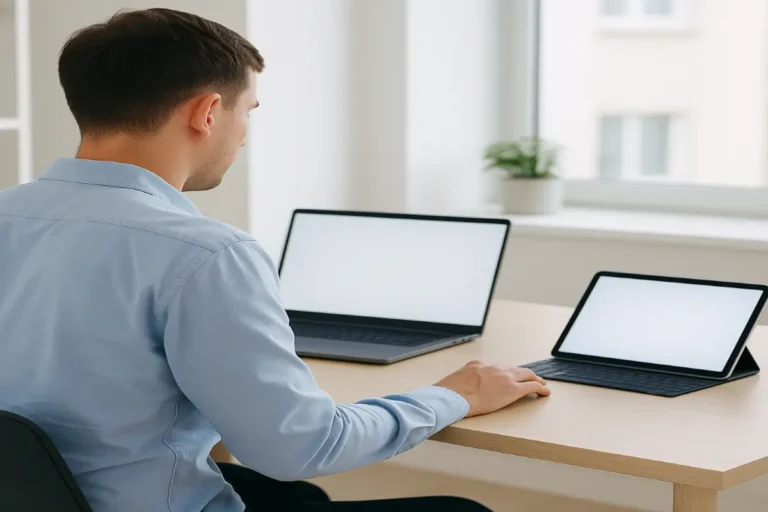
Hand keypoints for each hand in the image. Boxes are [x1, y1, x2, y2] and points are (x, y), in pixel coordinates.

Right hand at [434, 361, 550, 416]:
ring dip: (534, 378)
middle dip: (524, 373)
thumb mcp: (452, 380)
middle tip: (530, 378)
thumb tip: (456, 386)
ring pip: (526, 374)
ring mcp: (504, 377)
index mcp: (478, 365)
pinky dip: (540, 388)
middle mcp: (493, 368)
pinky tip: (545, 392)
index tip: (508, 376)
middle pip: (514, 368)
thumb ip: (460, 380)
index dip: (505, 373)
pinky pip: (532, 386)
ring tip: (541, 384)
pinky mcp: (513, 389)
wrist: (453, 397)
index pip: (496, 367)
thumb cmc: (449, 393)